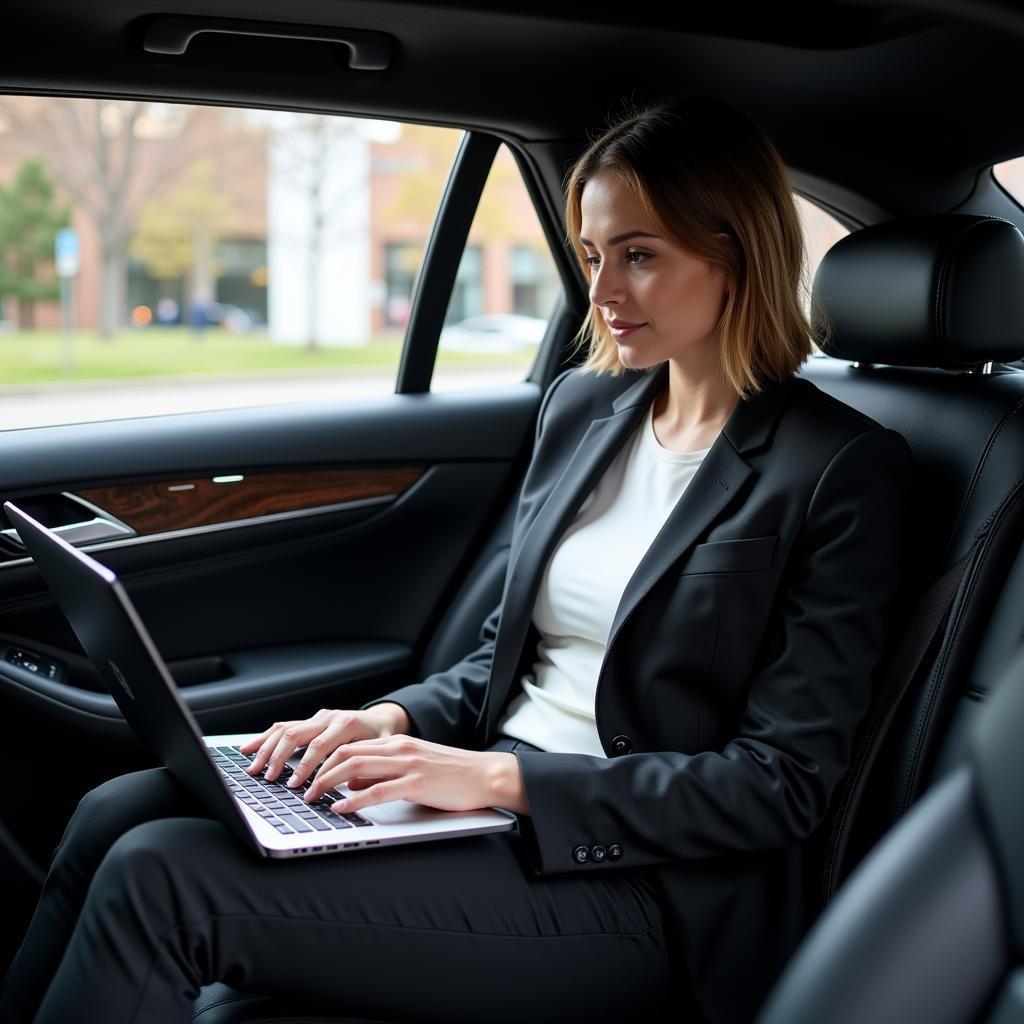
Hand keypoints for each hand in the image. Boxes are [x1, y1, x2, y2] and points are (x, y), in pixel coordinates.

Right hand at [239, 704, 409, 783]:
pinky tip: (249, 749)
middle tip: (270, 778)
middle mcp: (329, 717)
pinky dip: (265, 738)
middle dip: (280, 758)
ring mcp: (318, 717)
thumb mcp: (382, 751)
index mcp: (347, 724)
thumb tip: (351, 786)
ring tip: (255, 769)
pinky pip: (283, 727)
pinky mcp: (310, 720)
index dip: (307, 767)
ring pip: (286, 729)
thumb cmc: (383, 738)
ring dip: (268, 749)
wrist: (384, 719)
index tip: (297, 786)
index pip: (321, 746)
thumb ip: (368, 765)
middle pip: (297, 734)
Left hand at [300, 734, 529, 815]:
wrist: (486, 775)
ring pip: (356, 768)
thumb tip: (351, 785)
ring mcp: (408, 764)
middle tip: (302, 789)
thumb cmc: (452, 775)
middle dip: (318, 771)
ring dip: (328, 784)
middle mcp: (399, 749)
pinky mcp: (417, 784)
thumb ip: (383, 773)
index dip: (324, 761)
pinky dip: (354, 800)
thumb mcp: (413, 768)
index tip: (308, 776)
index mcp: (398, 743)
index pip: (351, 746)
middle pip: (347, 754)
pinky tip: (341, 808)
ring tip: (313, 799)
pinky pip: (377, 791)